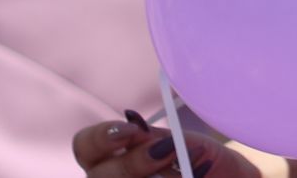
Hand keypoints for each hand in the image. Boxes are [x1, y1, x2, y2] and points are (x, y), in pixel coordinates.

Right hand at [74, 117, 252, 177]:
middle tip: (164, 152)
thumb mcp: (191, 146)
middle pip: (97, 176)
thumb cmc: (211, 166)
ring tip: (183, 173)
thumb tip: (135, 125)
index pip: (86, 146)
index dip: (101, 137)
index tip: (132, 130)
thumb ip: (161, 138)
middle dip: (131, 163)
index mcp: (116, 159)